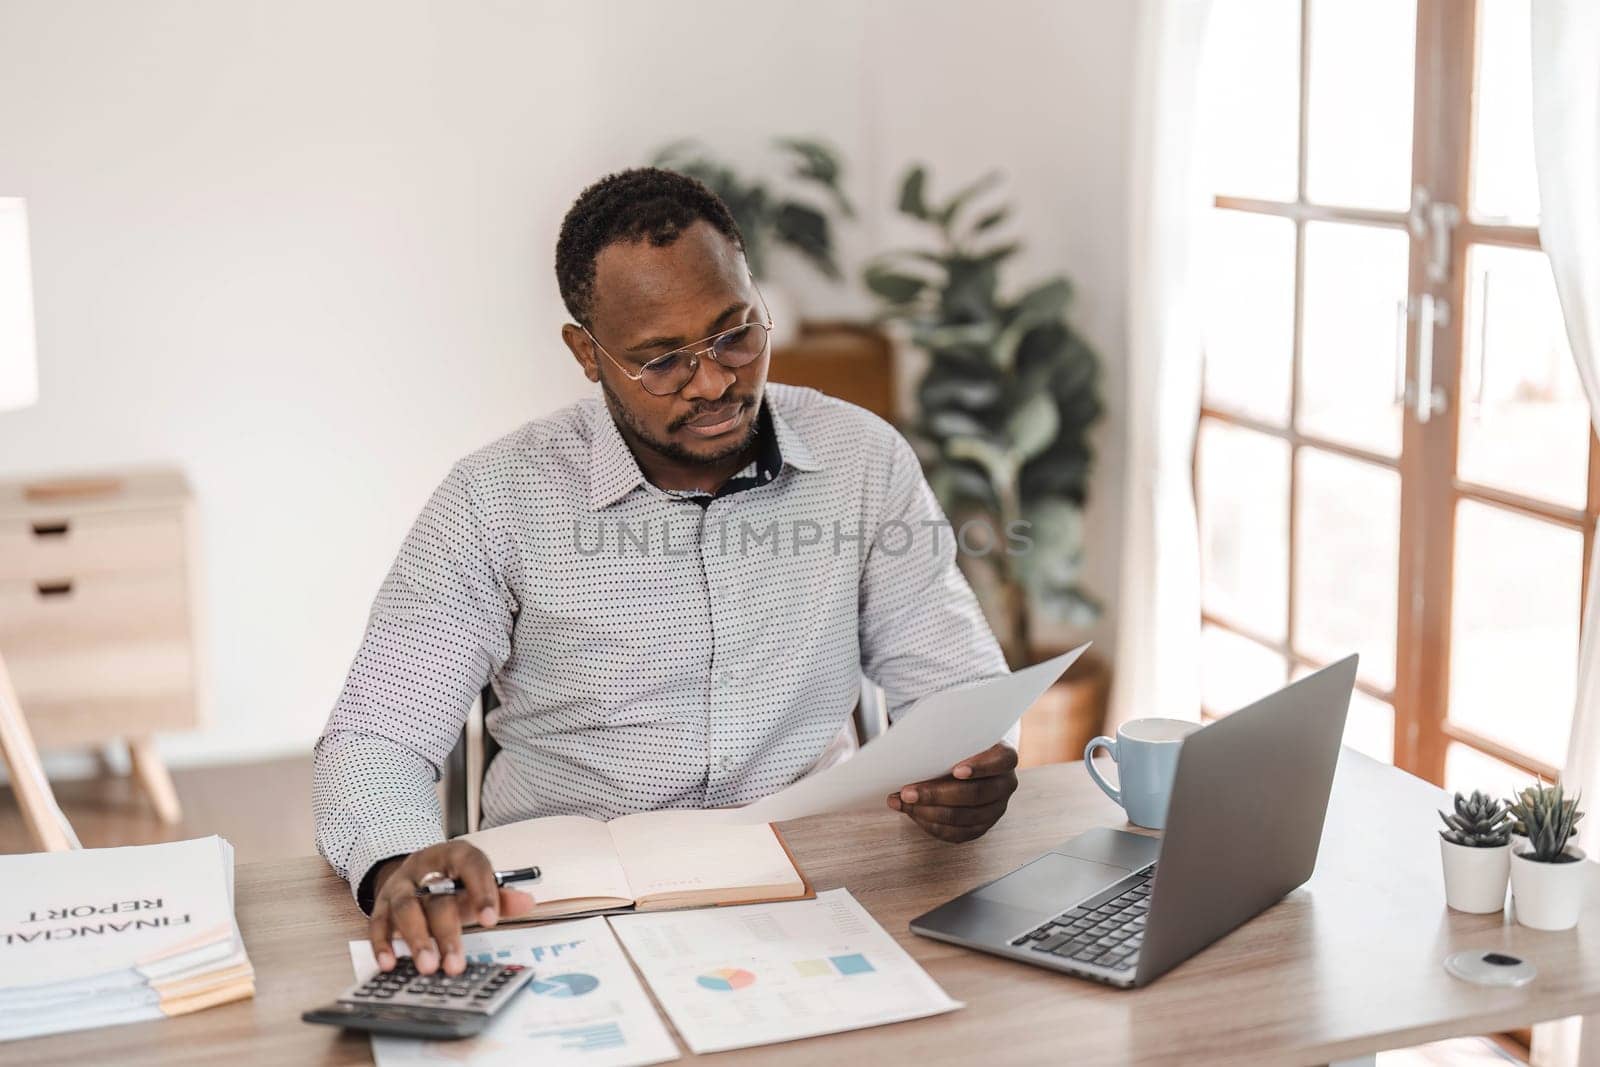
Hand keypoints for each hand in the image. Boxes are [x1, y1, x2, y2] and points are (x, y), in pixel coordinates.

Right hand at [368, 841, 536, 976]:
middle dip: (446, 932)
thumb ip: (500, 896)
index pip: (472, 867)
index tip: (491, 920)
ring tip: (428, 967)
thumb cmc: (453, 881)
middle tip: (455, 964)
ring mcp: (400, 885)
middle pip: (436, 897)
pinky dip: (383, 944)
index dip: (482, 892)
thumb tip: (527, 902)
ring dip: (417, 940)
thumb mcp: (478, 884)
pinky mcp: (381, 904)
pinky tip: (390, 964)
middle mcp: (425, 868)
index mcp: (456, 855)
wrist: (418, 872)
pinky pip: (378, 923)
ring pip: (405, 908)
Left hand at [887, 742, 1018, 842]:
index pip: (1001, 761)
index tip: (955, 770)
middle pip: (975, 794)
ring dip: (928, 812)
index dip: (980, 767)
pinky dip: (932, 825)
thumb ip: (946, 741)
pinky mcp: (982, 826)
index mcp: (1005, 757)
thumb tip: (913, 750)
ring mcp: (996, 809)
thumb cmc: (961, 745)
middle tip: (908, 792)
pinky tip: (914, 814)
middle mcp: (1005, 784)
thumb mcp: (959, 736)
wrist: (969, 761)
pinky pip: (957, 833)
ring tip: (903, 803)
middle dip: (936, 794)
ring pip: (963, 818)